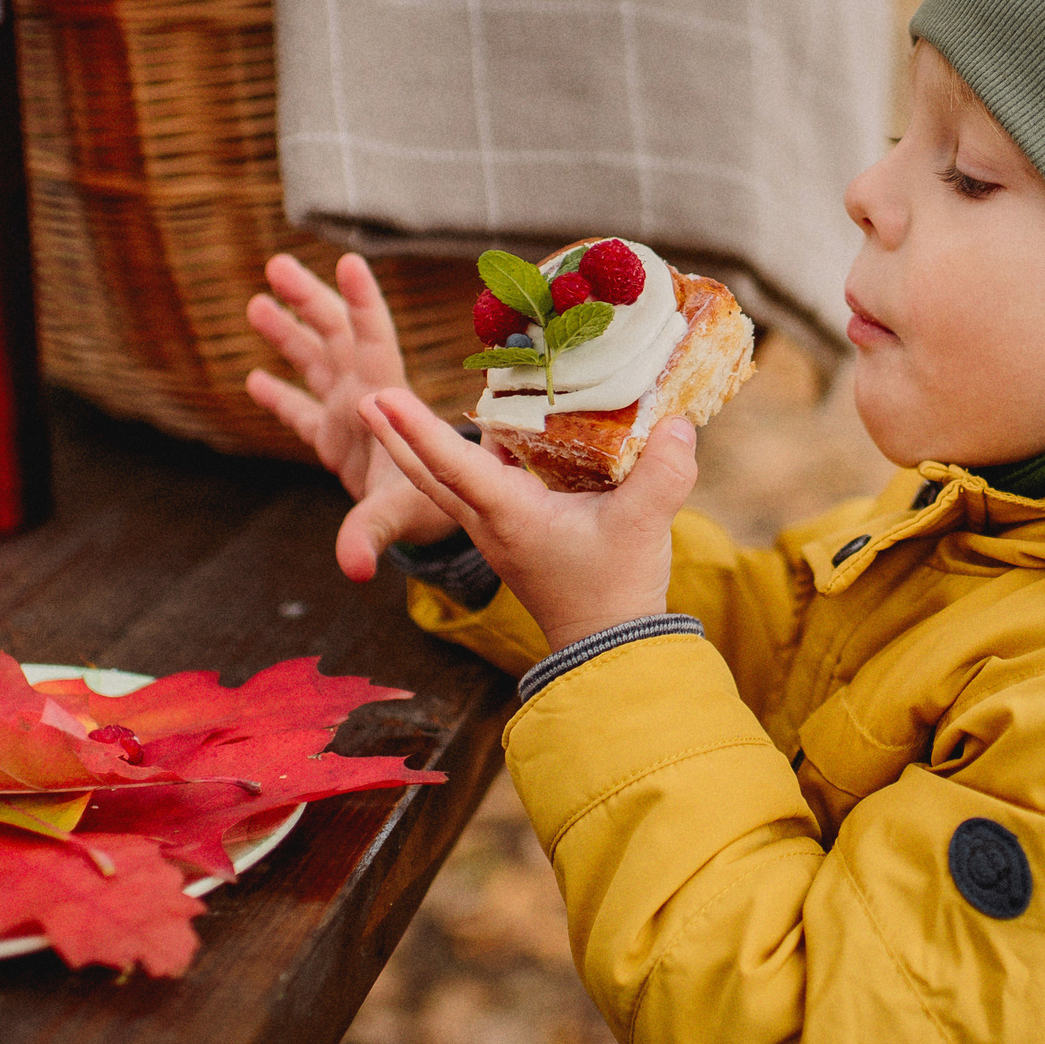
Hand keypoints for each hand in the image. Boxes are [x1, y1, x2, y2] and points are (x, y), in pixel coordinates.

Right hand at [245, 252, 458, 579]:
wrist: (441, 526)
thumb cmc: (434, 510)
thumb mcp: (401, 515)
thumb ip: (372, 531)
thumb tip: (353, 566)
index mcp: (384, 399)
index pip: (373, 340)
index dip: (362, 301)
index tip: (351, 261)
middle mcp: (365, 397)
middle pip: (335, 336)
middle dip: (309, 299)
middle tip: (277, 263)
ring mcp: (349, 417)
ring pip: (315, 362)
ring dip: (289, 333)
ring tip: (258, 301)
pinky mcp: (335, 443)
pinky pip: (301, 412)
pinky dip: (280, 396)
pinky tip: (253, 377)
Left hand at [359, 388, 698, 651]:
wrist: (609, 646)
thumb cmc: (616, 588)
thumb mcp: (644, 526)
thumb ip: (663, 472)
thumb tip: (678, 422)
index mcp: (508, 516)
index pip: (453, 466)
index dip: (417, 428)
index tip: (380, 397)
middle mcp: (491, 521)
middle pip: (429, 475)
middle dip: (395, 435)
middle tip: (365, 396)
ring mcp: (499, 530)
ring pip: (445, 484)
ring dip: (419, 447)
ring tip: (396, 410)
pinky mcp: (515, 534)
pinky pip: (477, 489)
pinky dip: (463, 459)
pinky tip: (484, 433)